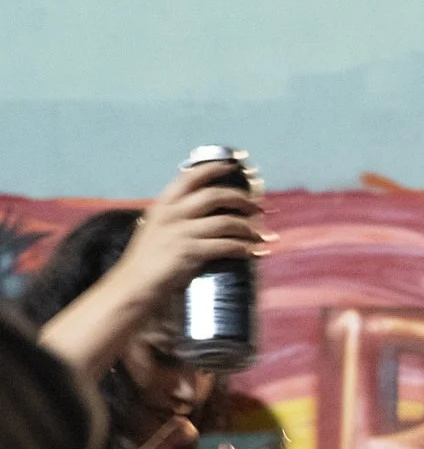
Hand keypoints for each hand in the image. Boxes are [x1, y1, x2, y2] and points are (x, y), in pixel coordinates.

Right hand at [113, 161, 268, 304]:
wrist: (135, 284)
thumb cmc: (150, 260)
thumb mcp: (159, 229)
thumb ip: (180, 217)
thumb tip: (214, 214)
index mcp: (164, 204)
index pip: (191, 177)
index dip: (214, 168)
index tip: (234, 164)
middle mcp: (172, 213)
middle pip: (215, 196)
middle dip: (242, 200)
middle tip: (259, 208)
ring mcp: (180, 232)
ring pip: (226, 222)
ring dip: (250, 228)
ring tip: (263, 236)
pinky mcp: (189, 252)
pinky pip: (227, 245)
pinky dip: (245, 248)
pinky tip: (255, 252)